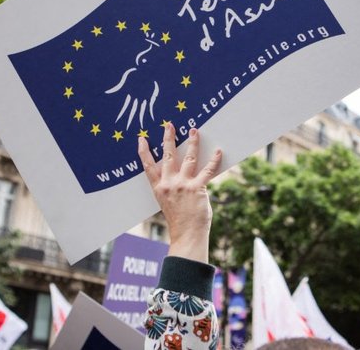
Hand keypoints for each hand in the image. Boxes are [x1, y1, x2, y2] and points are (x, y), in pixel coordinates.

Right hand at [138, 123, 221, 261]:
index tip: (141, 138)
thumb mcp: (169, 203)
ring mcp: (182, 185)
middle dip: (168, 138)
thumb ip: (173, 188)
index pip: (148, 166)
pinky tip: (218, 151)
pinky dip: (214, 160)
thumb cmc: (180, 221)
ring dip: (192, 143)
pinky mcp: (197, 188)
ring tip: (194, 131)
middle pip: (167, 156)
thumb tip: (184, 174)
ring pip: (188, 158)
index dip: (144, 151)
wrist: (187, 235)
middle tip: (169, 125)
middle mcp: (169, 184)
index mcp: (159, 188)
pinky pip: (207, 170)